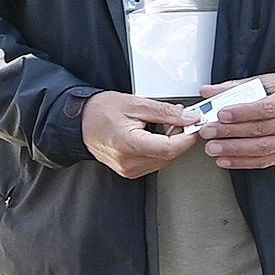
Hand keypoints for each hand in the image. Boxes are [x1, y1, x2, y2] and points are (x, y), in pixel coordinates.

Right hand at [80, 90, 200, 178]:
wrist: (78, 122)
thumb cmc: (99, 112)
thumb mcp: (135, 104)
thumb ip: (165, 112)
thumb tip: (189, 117)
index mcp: (128, 145)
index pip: (169, 149)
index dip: (187, 137)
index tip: (195, 125)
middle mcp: (128, 162)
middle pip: (170, 155)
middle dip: (180, 138)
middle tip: (181, 119)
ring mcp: (129, 169)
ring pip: (165, 160)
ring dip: (172, 144)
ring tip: (164, 125)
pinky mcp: (130, 171)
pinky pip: (155, 162)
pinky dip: (162, 149)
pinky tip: (156, 136)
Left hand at [197, 71, 274, 168]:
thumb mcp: (270, 81)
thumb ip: (238, 86)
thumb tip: (209, 91)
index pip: (266, 108)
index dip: (242, 112)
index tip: (221, 114)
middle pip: (261, 129)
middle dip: (230, 132)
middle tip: (208, 132)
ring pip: (262, 148)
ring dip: (234, 150)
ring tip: (213, 148)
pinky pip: (265, 161)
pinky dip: (243, 162)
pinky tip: (225, 160)